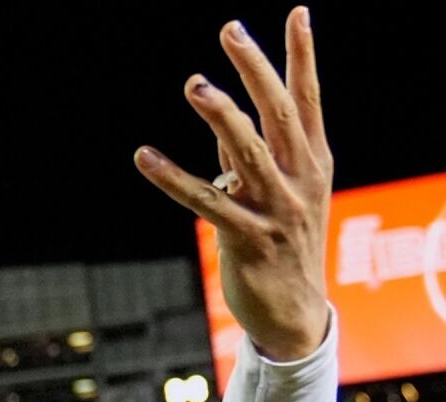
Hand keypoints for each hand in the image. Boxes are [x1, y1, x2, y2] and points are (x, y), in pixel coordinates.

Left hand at [135, 7, 332, 361]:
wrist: (296, 315)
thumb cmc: (283, 247)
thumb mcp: (281, 194)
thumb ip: (252, 155)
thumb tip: (223, 114)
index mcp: (314, 163)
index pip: (309, 100)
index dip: (303, 56)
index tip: (298, 12)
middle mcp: (301, 181)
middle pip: (279, 114)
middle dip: (256, 69)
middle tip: (230, 31)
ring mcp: (277, 210)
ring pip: (248, 153)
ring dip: (221, 116)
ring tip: (195, 84)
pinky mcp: (247, 240)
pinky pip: (206, 203)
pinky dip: (173, 178)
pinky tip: (145, 157)